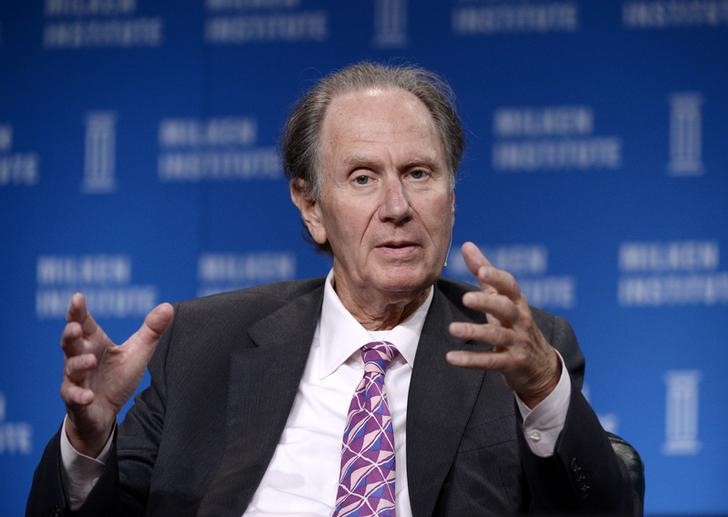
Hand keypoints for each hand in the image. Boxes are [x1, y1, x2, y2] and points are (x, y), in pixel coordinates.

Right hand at [60, 293, 173, 456]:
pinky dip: (79, 396)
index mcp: (94, 343)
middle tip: (75, 327)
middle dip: (70, 334)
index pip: (84, 323)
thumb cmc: (117, 378)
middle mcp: (80, 358)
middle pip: (69, 343)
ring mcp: (75, 379)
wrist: (105, 412)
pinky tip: (87, 396)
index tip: (78, 297)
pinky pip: (73, 397)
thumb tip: (168, 306)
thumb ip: (151, 330)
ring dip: (79, 363)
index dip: (78, 311)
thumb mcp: (137, 352)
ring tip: (91, 360)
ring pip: (71, 368)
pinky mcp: (75, 400)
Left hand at [446, 242, 559, 407]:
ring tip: (453, 329)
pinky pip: (491, 361)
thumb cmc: (515, 325)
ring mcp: (518, 342)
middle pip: (506, 308)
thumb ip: (484, 274)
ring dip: (475, 332)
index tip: (482, 270)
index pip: (510, 286)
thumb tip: (467, 245)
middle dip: (488, 302)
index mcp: (517, 302)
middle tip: (466, 299)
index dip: (497, 277)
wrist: (541, 366)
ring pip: (497, 335)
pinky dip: (471, 360)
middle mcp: (520, 320)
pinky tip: (452, 357)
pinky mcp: (511, 363)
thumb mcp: (502, 299)